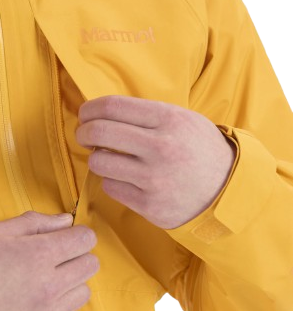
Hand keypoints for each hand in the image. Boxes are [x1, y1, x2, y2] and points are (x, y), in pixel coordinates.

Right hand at [0, 212, 98, 310]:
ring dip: (70, 284)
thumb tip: (66, 220)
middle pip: (90, 265)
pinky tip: (41, 304)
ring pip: (83, 294)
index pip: (85, 240)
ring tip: (46, 282)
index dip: (77, 234)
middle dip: (76, 256)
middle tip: (54, 258)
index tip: (66, 237)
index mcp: (39, 254)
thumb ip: (35, 223)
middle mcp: (49, 285)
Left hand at [76, 96, 236, 229]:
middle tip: (83, 136)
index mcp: (168, 119)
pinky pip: (110, 188)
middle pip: (99, 132)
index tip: (85, 114)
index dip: (89, 109)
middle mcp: (161, 147)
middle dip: (82, 132)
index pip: (112, 106)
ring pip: (99, 162)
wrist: (227, 190)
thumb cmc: (198, 149)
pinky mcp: (149, 204)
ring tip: (109, 158)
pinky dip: (112, 182)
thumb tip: (100, 112)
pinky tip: (125, 179)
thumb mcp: (182, 119)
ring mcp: (154, 178)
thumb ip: (146, 114)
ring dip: (97, 159)